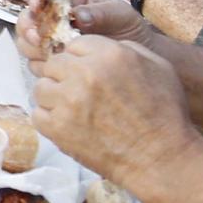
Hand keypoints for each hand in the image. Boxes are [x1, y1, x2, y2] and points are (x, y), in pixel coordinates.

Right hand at [16, 0, 150, 63]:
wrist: (141, 56)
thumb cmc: (132, 30)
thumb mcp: (121, 15)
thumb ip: (101, 13)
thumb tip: (79, 15)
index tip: (36, 2)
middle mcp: (58, 18)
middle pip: (28, 17)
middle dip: (29, 25)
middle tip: (39, 35)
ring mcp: (54, 40)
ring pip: (26, 41)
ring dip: (31, 45)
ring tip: (48, 50)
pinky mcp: (55, 62)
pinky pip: (36, 63)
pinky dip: (41, 64)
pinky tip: (56, 65)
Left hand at [31, 38, 199, 185]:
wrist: (159, 157)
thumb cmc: (164, 113)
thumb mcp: (158, 67)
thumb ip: (127, 48)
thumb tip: (102, 46)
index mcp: (109, 55)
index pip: (75, 44)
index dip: (80, 58)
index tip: (85, 71)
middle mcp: (85, 74)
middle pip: (54, 64)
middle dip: (64, 75)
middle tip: (78, 91)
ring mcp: (68, 101)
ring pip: (41, 87)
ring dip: (53, 96)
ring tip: (72, 108)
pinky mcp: (58, 128)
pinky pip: (38, 115)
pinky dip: (49, 119)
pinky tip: (67, 124)